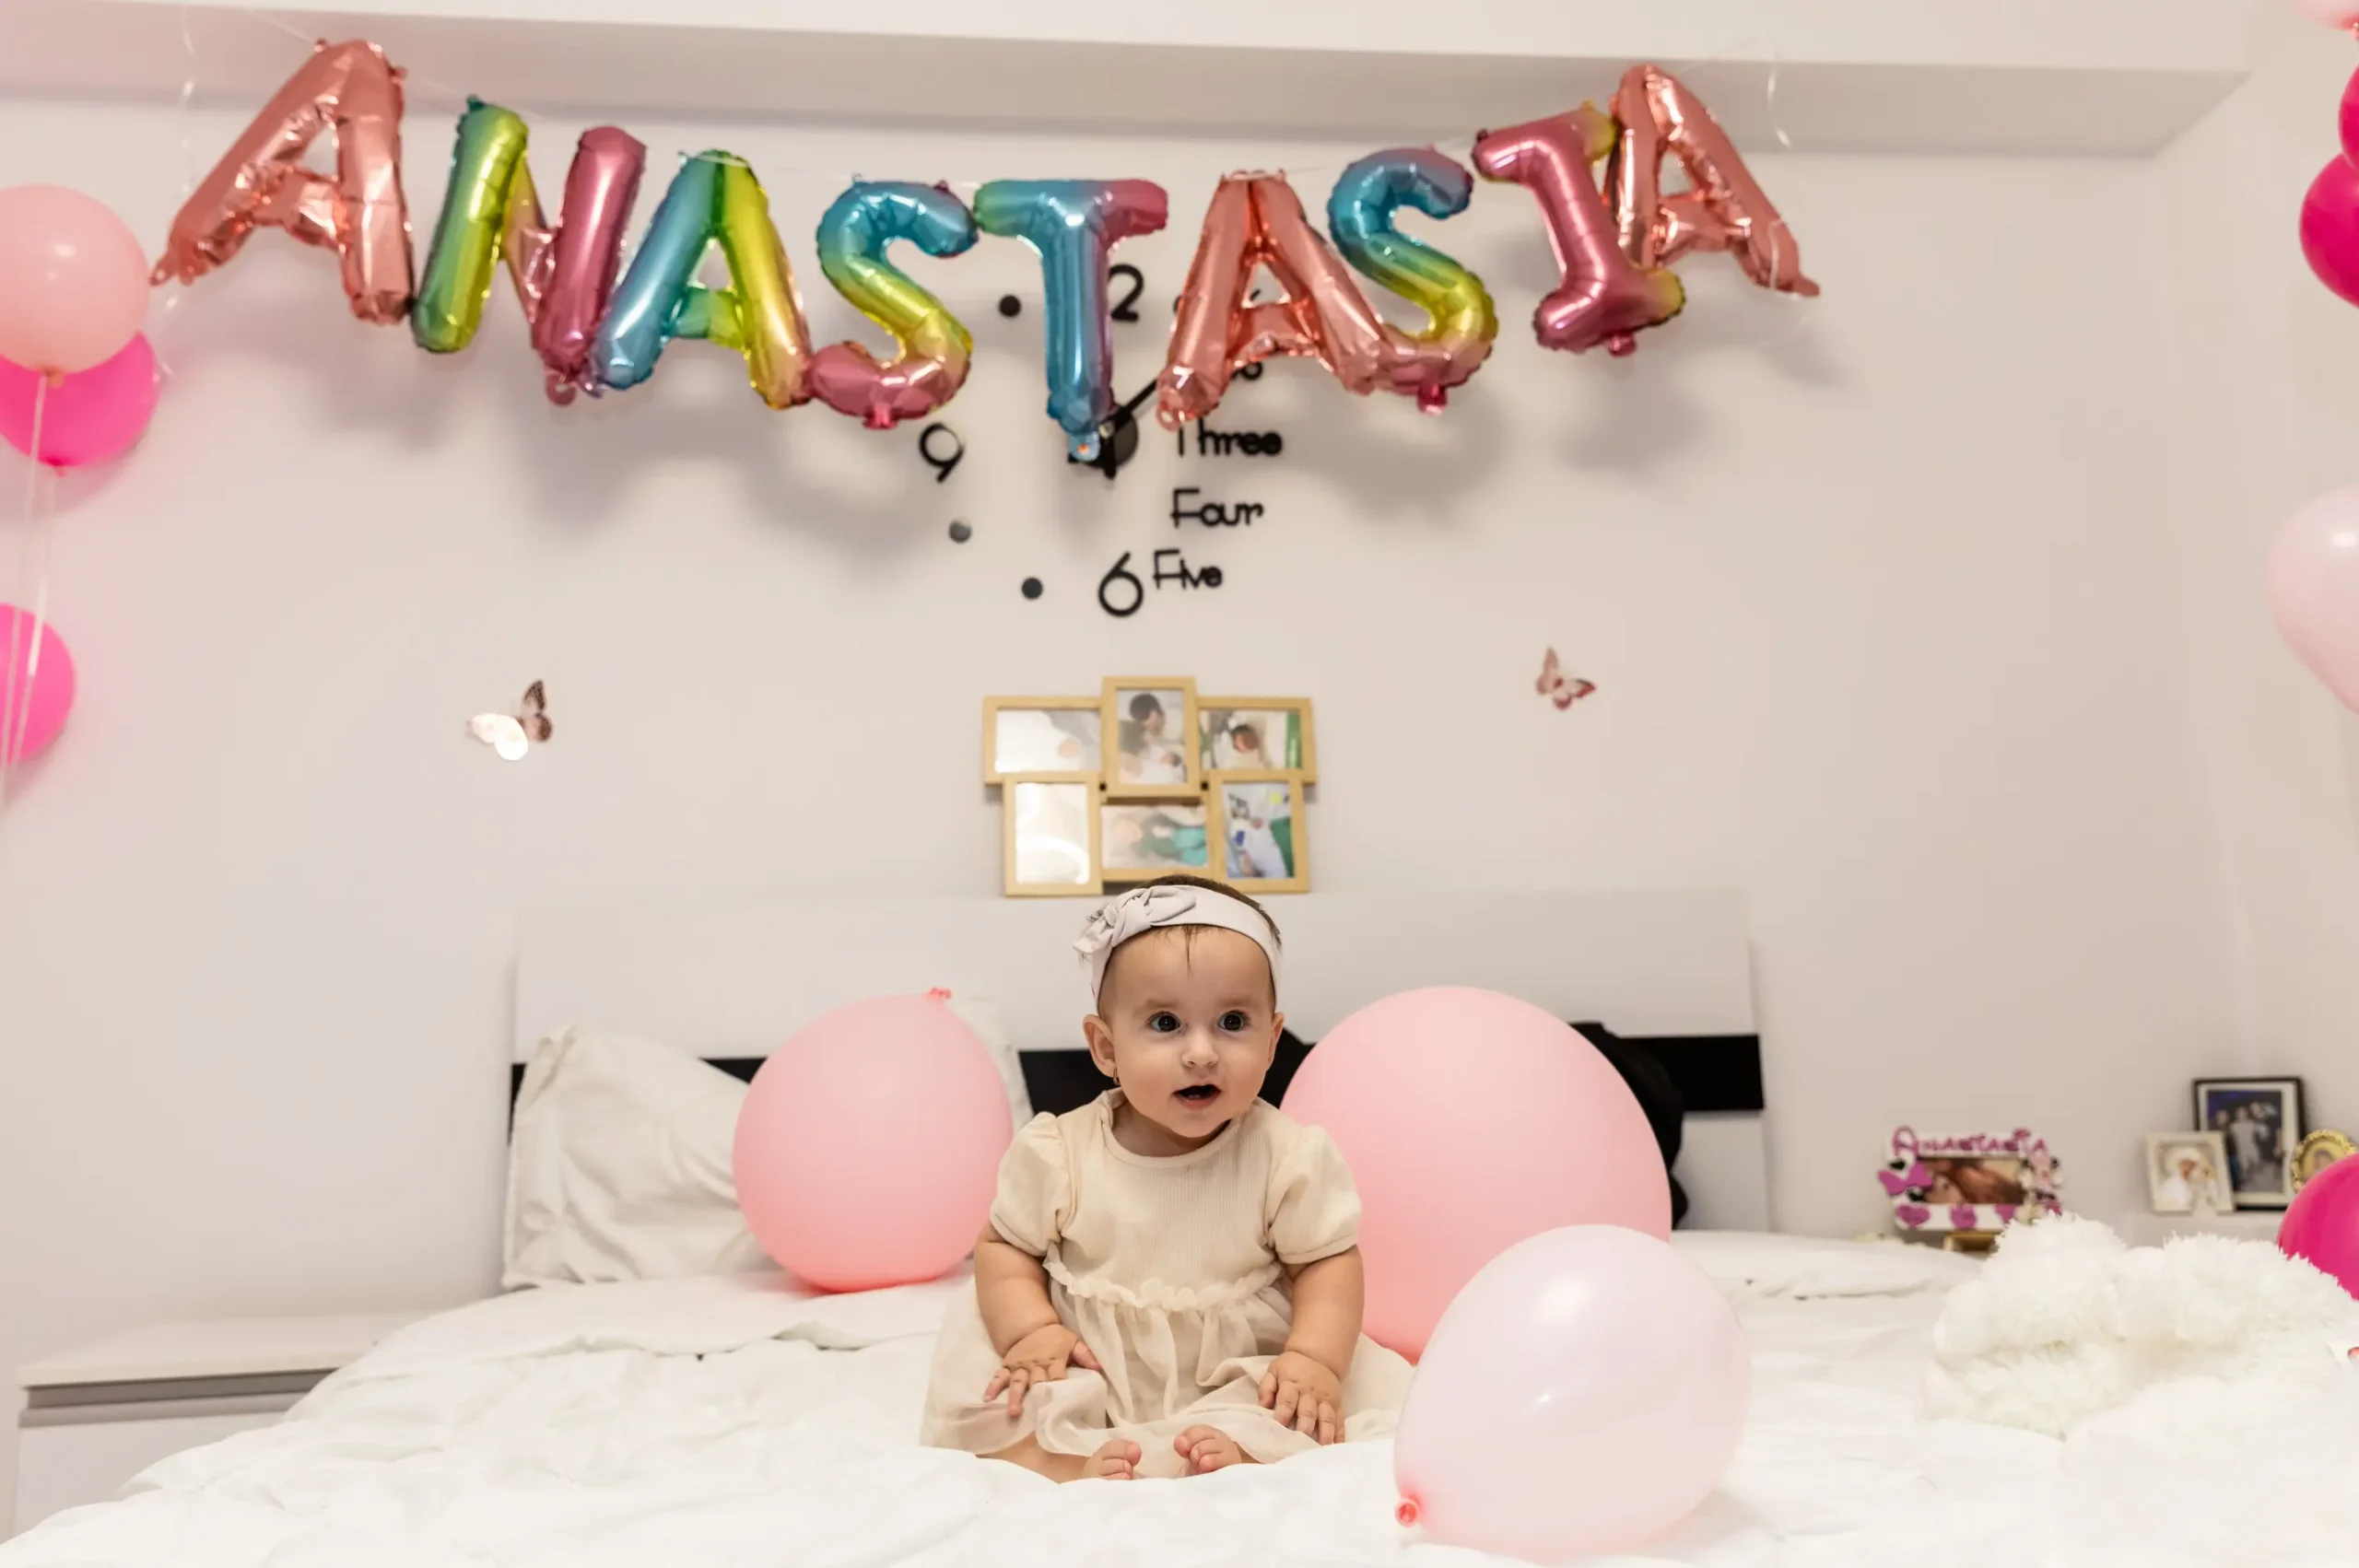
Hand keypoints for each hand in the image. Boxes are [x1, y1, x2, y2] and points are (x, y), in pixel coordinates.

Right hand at [984, 1324, 1100, 1416]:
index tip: (1058, 1404)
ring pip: (1017, 1382)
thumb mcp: (1072, 1341)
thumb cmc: (1054, 1338)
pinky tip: (987, 1399)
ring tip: (1013, 1412)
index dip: (1058, 1389)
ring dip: (1015, 1397)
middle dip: (1036, 1397)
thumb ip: (1085, 1355)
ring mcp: (1020, 1366)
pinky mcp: (1008, 1366)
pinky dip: (992, 1387)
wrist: (1030, 1326)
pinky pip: (999, 1376)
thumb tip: (1099, 1368)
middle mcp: (1036, 1365)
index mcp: (1054, 1360)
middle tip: (1036, 1415)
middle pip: (1036, 1382)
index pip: (1057, 1377)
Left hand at [1258, 1349, 1341, 1444]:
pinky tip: (1338, 1446)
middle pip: (1308, 1412)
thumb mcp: (1274, 1370)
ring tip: (1323, 1447)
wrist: (1318, 1356)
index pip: (1287, 1400)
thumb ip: (1266, 1387)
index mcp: (1292, 1385)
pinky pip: (1340, 1420)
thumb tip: (1263, 1405)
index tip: (1280, 1425)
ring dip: (1325, 1433)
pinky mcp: (1337, 1405)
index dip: (1284, 1412)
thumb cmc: (1291, 1368)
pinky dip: (1340, 1434)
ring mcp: (1326, 1401)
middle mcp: (1310, 1394)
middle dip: (1305, 1427)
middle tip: (1302, 1442)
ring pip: (1327, 1418)